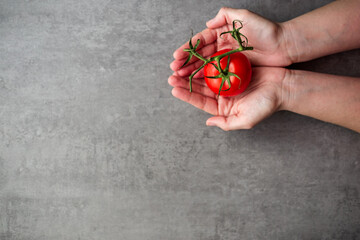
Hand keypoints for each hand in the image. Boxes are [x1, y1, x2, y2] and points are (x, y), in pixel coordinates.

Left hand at [168, 67, 287, 130]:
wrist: (283, 87)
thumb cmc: (266, 105)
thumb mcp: (246, 120)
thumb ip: (226, 123)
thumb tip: (208, 123)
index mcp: (223, 108)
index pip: (201, 102)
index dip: (187, 96)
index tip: (174, 90)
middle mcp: (223, 96)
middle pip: (200, 88)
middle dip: (185, 83)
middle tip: (171, 76)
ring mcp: (227, 82)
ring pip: (205, 77)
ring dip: (192, 72)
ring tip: (179, 67)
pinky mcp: (233, 70)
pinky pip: (217, 65)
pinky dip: (207, 62)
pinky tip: (196, 58)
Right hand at [170, 7, 291, 77]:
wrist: (284, 45)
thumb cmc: (266, 30)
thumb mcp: (245, 16)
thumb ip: (225, 15)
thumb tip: (207, 23)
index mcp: (223, 33)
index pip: (201, 41)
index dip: (188, 49)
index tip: (176, 56)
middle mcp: (223, 46)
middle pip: (200, 55)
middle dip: (186, 62)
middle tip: (174, 70)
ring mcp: (228, 58)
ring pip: (206, 65)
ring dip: (192, 71)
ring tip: (180, 77)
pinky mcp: (234, 68)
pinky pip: (216, 73)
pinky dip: (205, 76)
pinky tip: (196, 81)